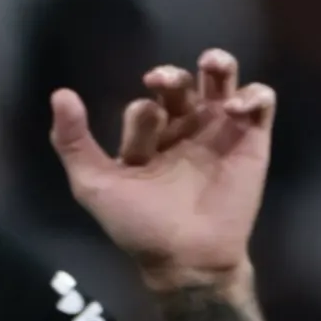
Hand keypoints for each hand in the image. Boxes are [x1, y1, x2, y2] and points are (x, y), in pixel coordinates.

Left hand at [48, 48, 275, 289]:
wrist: (186, 258)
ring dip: (218, 64)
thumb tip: (60, 93)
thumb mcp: (94, 185)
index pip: (143, 108)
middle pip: (180, 86)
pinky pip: (261, 102)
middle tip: (160, 81)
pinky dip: (252, 94)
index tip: (138, 151)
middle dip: (170, 77)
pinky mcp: (252, 141)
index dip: (139, 118)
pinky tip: (234, 107)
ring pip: (222, 82)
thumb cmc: (139, 226)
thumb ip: (73, 142)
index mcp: (148, 141)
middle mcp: (183, 131)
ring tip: (209, 62)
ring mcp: (219, 133)